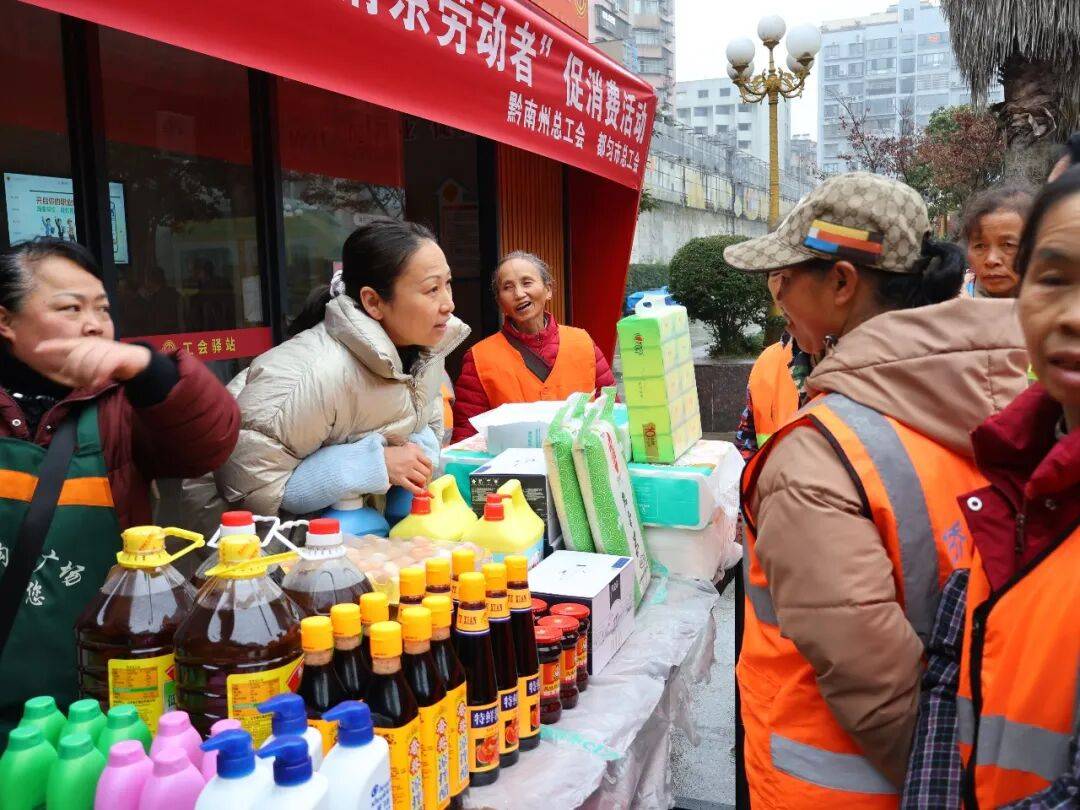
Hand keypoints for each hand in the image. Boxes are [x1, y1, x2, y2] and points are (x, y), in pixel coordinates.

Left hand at [34, 337, 151, 389]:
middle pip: (76, 358)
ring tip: (90, 384)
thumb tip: (63, 372)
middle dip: (75, 373)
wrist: (136, 360)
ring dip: (88, 377)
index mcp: (86, 343)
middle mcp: (94, 343)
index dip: (51, 346)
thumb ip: (79, 364)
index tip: (37, 350)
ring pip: (89, 364)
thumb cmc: (111, 361)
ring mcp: (106, 348)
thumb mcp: (93, 360)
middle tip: (79, 383)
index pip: (65, 343)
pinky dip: (99, 376)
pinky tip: (98, 382)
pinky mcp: (118, 356)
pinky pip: (103, 367)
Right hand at [384, 443, 433, 494]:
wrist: (376, 459)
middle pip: (426, 472)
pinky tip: (419, 491)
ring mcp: (406, 470)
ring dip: (423, 483)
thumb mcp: (405, 447)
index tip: (429, 472)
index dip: (430, 469)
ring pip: (422, 480)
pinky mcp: (400, 479)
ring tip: (421, 484)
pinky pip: (413, 487)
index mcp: (414, 452)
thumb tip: (425, 460)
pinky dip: (418, 491)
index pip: (428, 462)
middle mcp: (412, 461)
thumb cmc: (390, 453)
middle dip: (427, 477)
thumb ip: (416, 451)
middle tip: (425, 480)